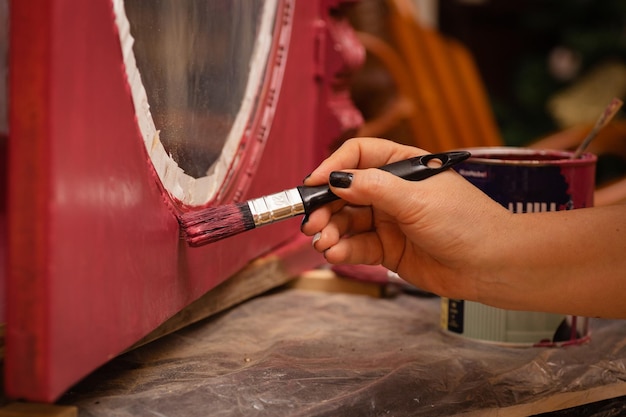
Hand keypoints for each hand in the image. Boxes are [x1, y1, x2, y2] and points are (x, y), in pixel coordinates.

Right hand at [301, 137, 510, 300]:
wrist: (491, 266)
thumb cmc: (465, 222)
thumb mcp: (416, 199)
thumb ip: (373, 188)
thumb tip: (336, 180)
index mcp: (403, 165)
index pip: (358, 155)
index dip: (333, 167)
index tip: (312, 184)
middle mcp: (393, 191)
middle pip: (346, 192)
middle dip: (326, 207)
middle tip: (312, 223)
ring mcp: (389, 221)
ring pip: (348, 222)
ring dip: (332, 231)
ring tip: (323, 243)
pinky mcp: (388, 248)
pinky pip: (357, 245)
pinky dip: (344, 249)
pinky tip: (335, 253)